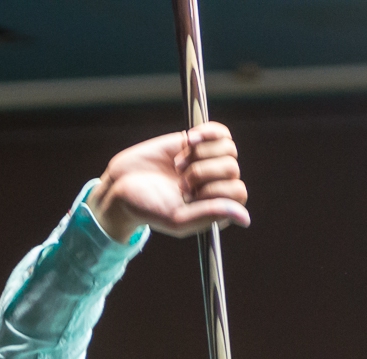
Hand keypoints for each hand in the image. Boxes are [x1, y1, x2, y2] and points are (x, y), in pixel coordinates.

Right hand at [88, 122, 249, 241]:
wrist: (121, 186)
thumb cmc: (147, 208)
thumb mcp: (178, 218)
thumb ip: (211, 215)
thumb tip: (245, 218)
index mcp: (216, 209)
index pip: (238, 192)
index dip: (214, 189)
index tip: (187, 194)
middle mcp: (216, 186)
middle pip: (232, 169)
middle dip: (202, 173)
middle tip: (179, 182)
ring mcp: (208, 162)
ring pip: (229, 149)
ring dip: (200, 155)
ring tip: (178, 166)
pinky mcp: (198, 142)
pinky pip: (220, 132)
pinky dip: (207, 132)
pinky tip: (190, 139)